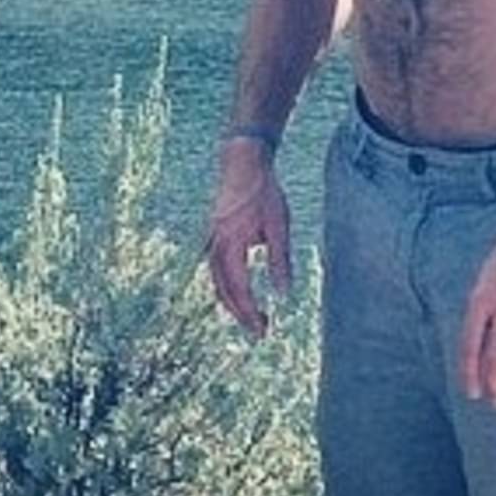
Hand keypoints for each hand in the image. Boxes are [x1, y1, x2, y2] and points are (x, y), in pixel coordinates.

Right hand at [207, 140, 291, 338]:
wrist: (242, 162)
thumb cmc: (263, 191)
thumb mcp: (278, 224)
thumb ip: (279, 259)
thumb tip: (283, 294)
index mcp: (231, 244)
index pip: (239, 289)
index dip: (250, 313)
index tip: (262, 330)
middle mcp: (216, 247)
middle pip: (224, 291)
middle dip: (240, 314)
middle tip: (260, 333)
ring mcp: (212, 241)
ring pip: (218, 283)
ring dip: (233, 303)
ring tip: (252, 318)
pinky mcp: (215, 237)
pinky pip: (217, 271)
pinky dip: (227, 287)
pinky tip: (241, 293)